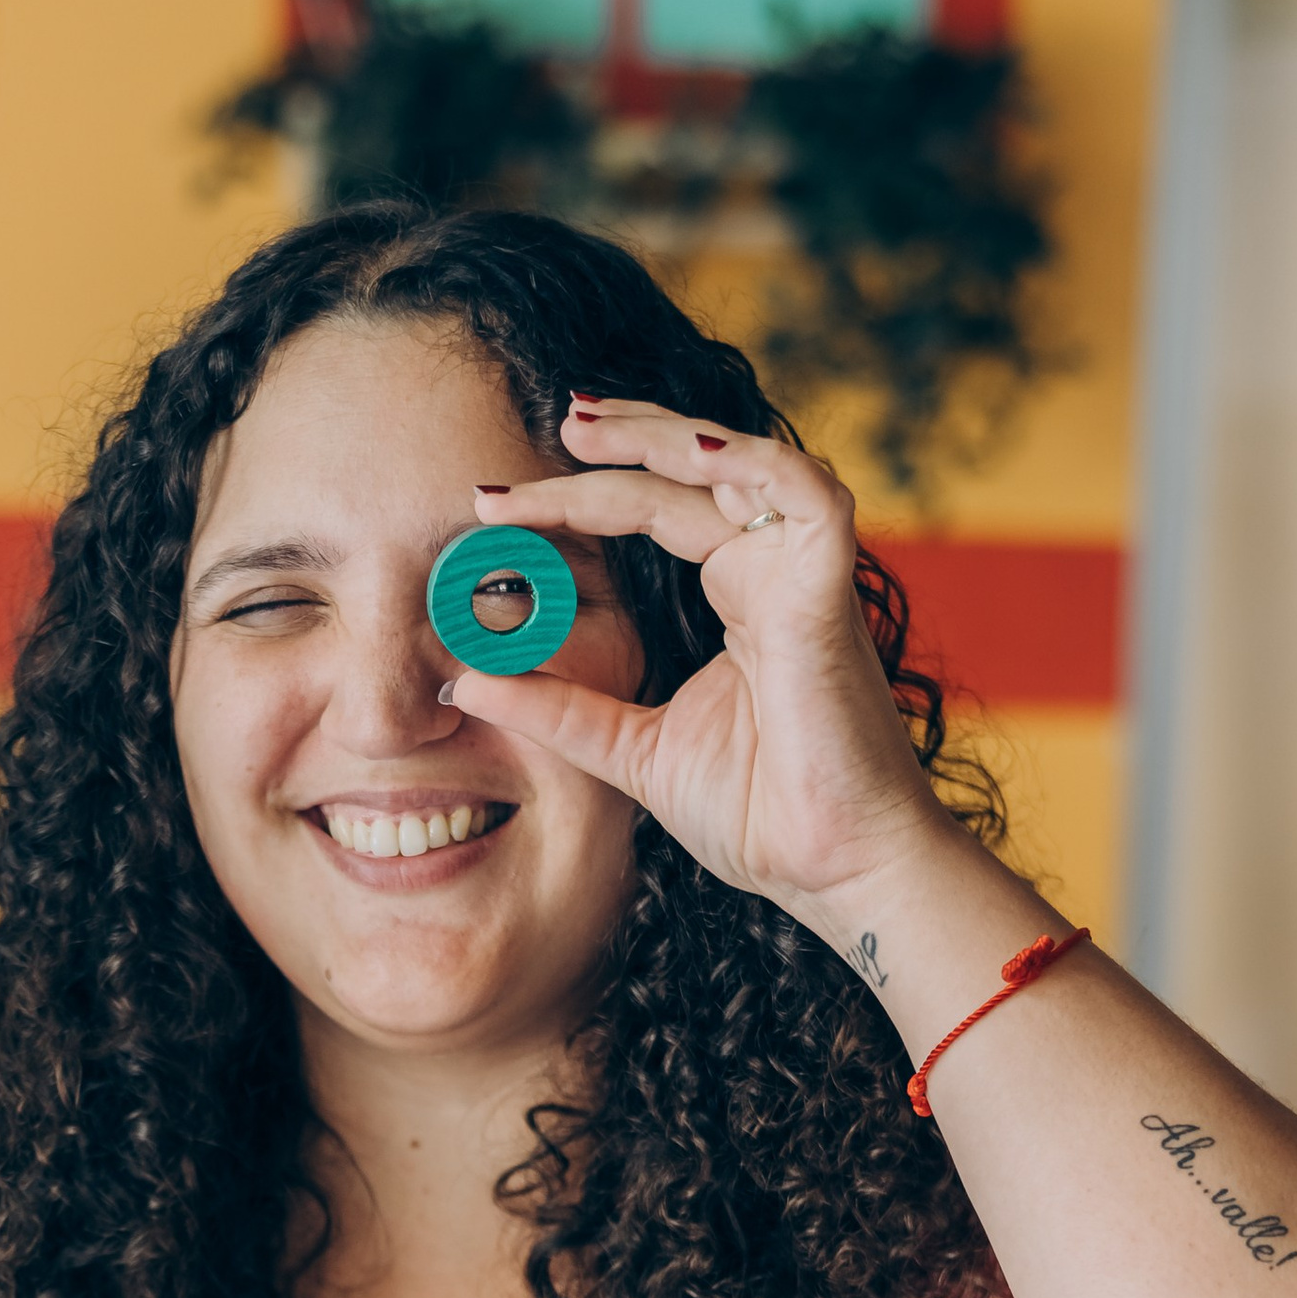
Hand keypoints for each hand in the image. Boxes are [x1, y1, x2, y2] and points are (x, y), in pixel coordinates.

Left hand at [447, 400, 943, 927]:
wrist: (834, 872)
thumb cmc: (760, 815)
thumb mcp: (630, 751)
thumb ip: (555, 710)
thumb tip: (462, 683)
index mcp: (735, 597)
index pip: (649, 515)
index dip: (577, 498)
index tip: (494, 505)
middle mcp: (771, 572)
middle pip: (687, 475)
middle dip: (614, 442)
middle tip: (541, 428)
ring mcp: (803, 577)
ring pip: (739, 463)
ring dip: (663, 435)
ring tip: (582, 425)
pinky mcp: (829, 595)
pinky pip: (808, 496)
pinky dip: (753, 463)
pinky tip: (687, 454)